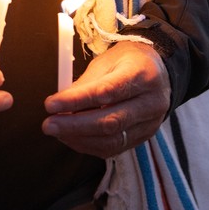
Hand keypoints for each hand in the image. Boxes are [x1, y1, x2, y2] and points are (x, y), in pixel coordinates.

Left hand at [42, 41, 170, 158]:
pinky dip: (89, 145)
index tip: (51, 104)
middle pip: (110, 121)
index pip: (107, 92)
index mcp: (142, 75)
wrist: (160, 72)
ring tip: (57, 131)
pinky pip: (114, 149)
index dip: (77, 101)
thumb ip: (86, 84)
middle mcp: (151, 102)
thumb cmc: (129, 62)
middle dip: (74, 126)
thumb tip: (59, 104)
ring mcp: (150, 123)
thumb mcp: (108, 61)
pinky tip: (72, 138)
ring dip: (79, 139)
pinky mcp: (144, 137)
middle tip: (48, 124)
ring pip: (112, 140)